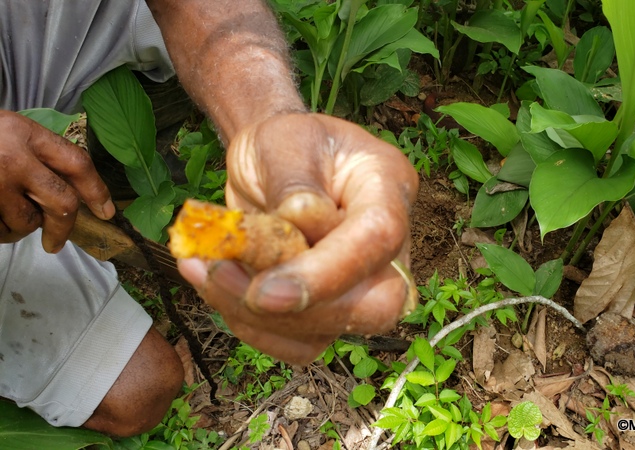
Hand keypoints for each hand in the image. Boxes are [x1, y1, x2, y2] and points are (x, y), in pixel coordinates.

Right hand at [0, 111, 114, 251]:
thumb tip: (77, 196)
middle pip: (61, 202)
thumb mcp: (7, 132)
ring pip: (25, 222)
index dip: (97, 190)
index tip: (106, 211)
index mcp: (24, 133)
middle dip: (63, 227)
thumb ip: (38, 155)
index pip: (77, 163)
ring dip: (19, 229)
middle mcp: (11, 156)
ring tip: (2, 216)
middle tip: (55, 242)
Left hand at [178, 113, 418, 363]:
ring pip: (326, 332)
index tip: (263, 292)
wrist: (274, 162)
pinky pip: (298, 342)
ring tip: (203, 266)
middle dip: (296, 312)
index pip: (377, 240)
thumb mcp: (283, 141)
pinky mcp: (329, 310)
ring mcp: (361, 285)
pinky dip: (250, 326)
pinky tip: (216, 283)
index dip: (327, 274)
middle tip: (222, 275)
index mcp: (388, 188)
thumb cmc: (285, 144)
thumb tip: (301, 221)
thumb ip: (294, 181)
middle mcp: (388, 247)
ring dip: (255, 317)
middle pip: (374, 307)